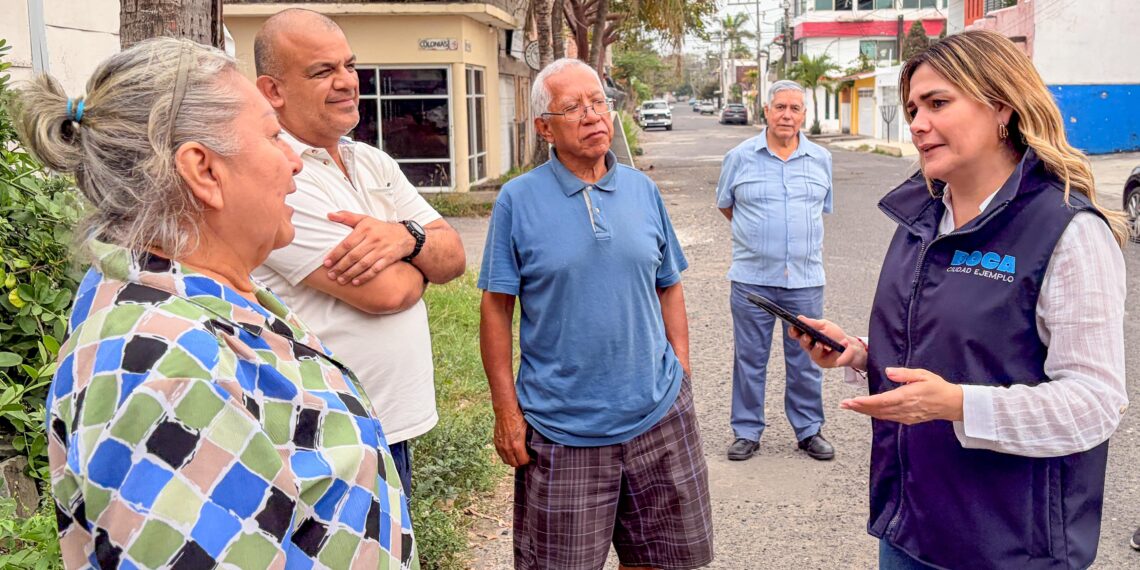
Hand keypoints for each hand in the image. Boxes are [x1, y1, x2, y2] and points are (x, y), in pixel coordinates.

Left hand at [324, 211, 414, 285]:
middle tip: (331, 275)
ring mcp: (381, 250)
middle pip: (354, 255)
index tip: (326, 263)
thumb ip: (346, 217)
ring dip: (350, 273)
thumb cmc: (380, 228)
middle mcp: (373, 239)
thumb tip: (329, 215)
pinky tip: (356, 282)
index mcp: (365, 228)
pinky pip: (375, 269)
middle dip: (341, 266)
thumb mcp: (365, 219)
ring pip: (363, 264)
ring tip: (340, 280)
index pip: (347, 243)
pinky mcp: (389, 258)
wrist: (405, 235)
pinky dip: (365, 276)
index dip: (336, 254)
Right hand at [493, 406, 530, 466]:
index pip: (522, 461)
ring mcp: (501, 446)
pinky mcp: (496, 443)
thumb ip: (528, 442)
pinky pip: (500, 455)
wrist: (505, 411)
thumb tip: (532, 449)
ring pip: (506, 461)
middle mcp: (508, 448)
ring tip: (517, 455)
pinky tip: (509, 451)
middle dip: (520, 462)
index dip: (527, 461)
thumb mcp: (527, 430)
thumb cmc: (518, 419)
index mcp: (517, 445)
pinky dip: (505, 455)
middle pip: (514, 464)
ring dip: (512, 460)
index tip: (530, 457)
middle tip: (524, 458)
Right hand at [788, 316, 864, 369]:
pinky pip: (829, 358)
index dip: (793, 331)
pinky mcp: (826, 363)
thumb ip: (813, 323)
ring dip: (817, 348)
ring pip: (814, 353)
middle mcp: (809, 347)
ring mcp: (817, 356)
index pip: (796, 334)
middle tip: (808, 336)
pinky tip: (843, 343)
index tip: (794, 327)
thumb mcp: (824, 325)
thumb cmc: (834, 334)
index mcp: (807, 336)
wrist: (850, 346)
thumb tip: (800, 318)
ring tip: (820, 343)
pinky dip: (837, 351)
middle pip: (803, 344)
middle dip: (805, 340)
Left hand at [840, 367, 963, 423]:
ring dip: (865, 411)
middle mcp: (904, 408)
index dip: (866, 402)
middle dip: (859, 407)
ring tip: (850, 407)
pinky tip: (867, 411)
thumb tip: (889, 371)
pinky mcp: (907, 420)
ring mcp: (905, 416)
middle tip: (844, 404)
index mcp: (907, 396)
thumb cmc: (937, 387)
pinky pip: (888, 418)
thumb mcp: (923, 375)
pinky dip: (875, 414)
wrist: (951, 404)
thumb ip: (905, 374)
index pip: (882, 400)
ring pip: (881, 415)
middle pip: (878, 409)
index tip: (853, 400)